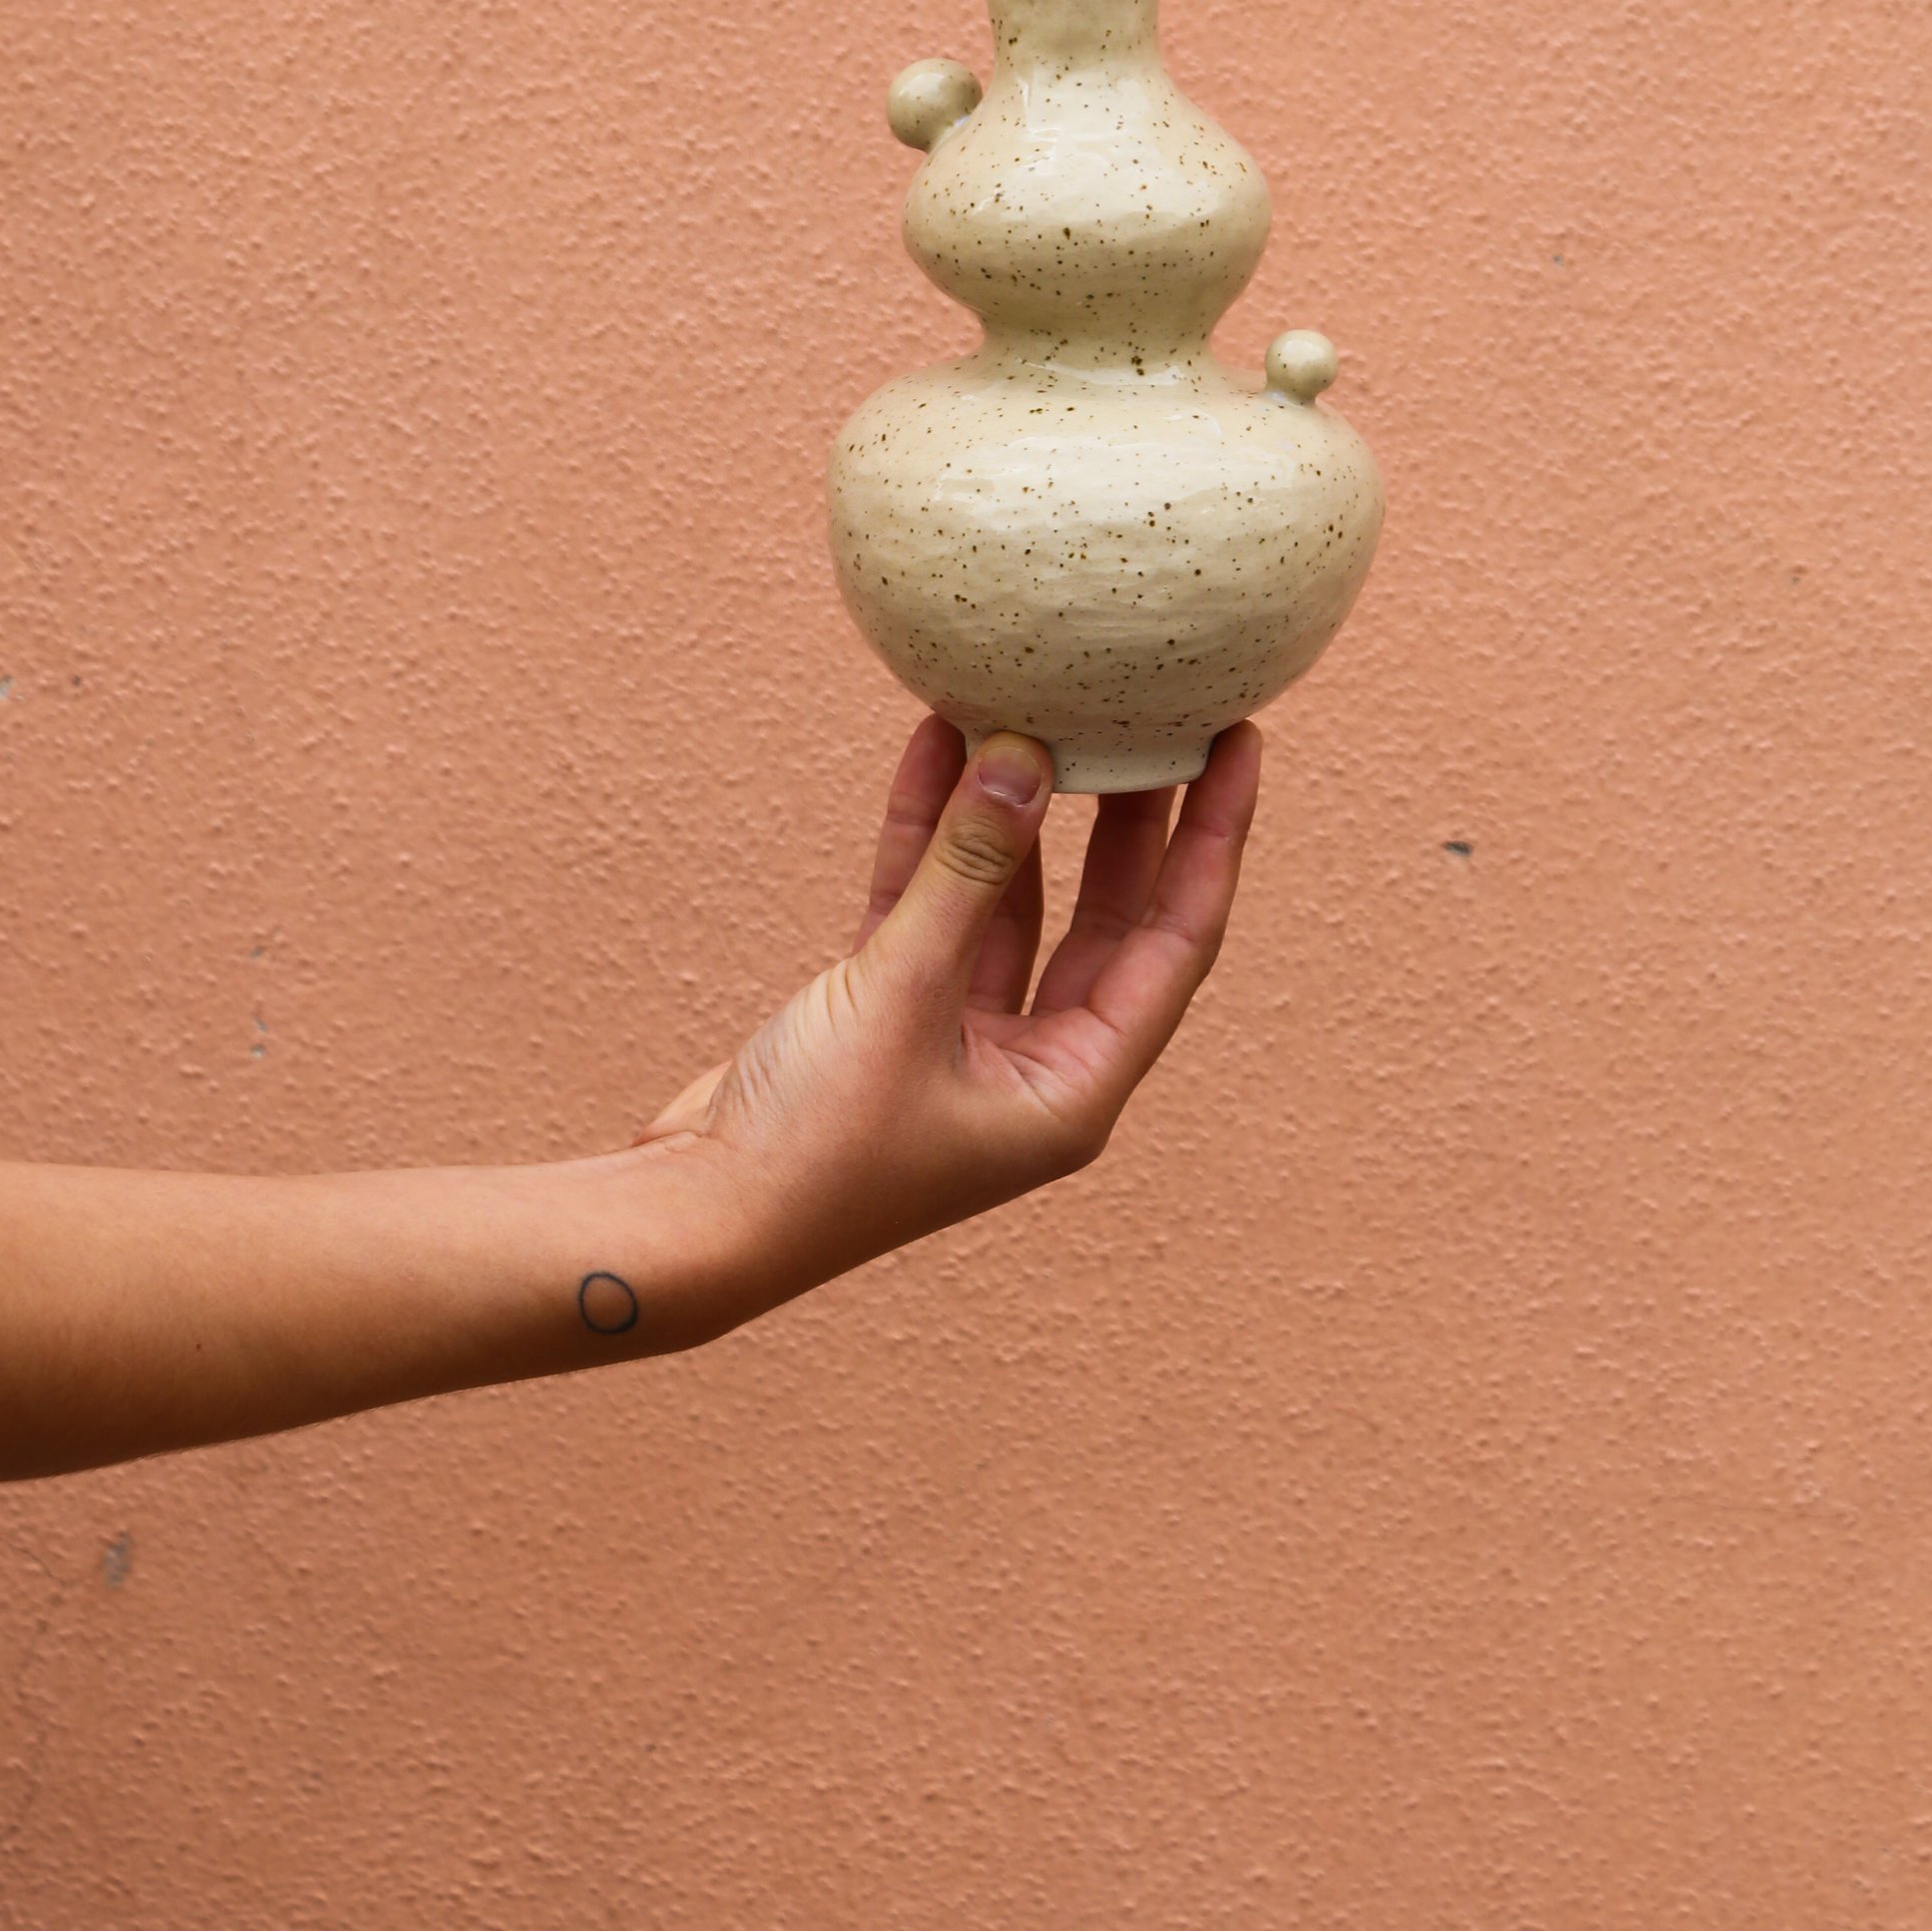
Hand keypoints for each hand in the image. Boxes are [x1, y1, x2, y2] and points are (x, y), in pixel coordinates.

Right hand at [628, 716, 1261, 1326]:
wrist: (692, 1221)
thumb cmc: (813, 1152)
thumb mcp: (902, 997)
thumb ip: (966, 873)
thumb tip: (1026, 757)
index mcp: (1073, 1089)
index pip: (1176, 942)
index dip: (1212, 840)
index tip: (1239, 745)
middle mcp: (1032, 1064)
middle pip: (1109, 915)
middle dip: (1129, 816)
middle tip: (1157, 715)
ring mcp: (959, 1036)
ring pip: (1014, 900)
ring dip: (1020, 812)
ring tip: (1047, 709)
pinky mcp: (887, 1010)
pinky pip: (928, 903)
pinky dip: (931, 831)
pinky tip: (938, 746)